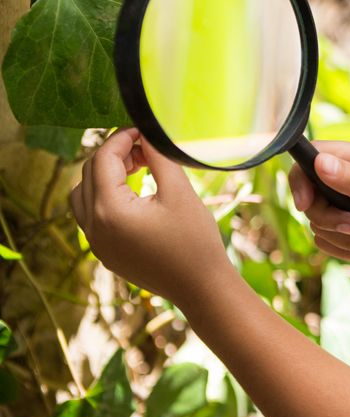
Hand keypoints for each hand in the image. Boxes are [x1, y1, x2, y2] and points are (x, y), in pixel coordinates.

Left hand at [70, 129, 230, 305]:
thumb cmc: (194, 240)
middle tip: (146, 148)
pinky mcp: (105, 252)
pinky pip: (90, 215)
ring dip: (104, 175)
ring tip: (137, 169)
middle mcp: (94, 227)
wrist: (199, 286)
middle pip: (88, 174)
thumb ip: (159, 158)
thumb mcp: (179, 192)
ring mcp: (96, 243)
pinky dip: (104, 196)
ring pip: (82, 195)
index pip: (102, 159)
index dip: (121, 138)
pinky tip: (134, 193)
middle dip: (114, 154)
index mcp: (110, 211)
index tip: (143, 130)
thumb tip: (148, 134)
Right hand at [289, 142, 349, 283]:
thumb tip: (320, 162)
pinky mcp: (349, 232)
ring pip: (317, 223)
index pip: (313, 156)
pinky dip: (349, 252)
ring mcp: (349, 206)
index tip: (305, 203)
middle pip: (309, 195)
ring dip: (346, 240)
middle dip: (329, 218)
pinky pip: (326, 242)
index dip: (302, 179)